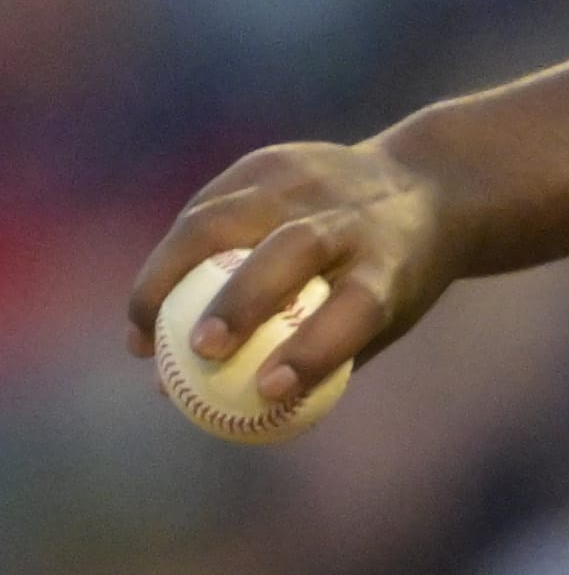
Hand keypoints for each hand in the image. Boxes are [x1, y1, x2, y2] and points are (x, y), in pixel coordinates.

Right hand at [125, 137, 459, 410]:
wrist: (420, 186)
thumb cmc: (394, 277)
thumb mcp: (387, 320)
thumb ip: (320, 361)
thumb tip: (223, 411)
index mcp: (392, 264)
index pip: (356, 307)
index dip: (312, 350)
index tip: (267, 390)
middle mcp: (348, 218)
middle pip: (289, 251)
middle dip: (237, 302)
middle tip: (199, 351)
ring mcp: (305, 181)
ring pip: (223, 219)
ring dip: (170, 276)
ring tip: (142, 332)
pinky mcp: (267, 163)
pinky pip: (205, 210)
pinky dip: (172, 256)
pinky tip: (153, 298)